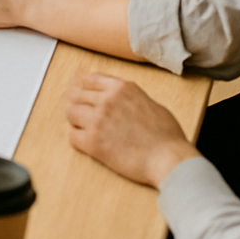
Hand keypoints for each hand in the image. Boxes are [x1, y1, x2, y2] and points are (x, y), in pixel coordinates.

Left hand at [66, 74, 197, 186]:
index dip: (84, 86)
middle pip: (76, 94)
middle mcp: (106, 100)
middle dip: (77, 102)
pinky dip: (78, 140)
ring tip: (83, 128)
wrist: (169, 159)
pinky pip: (72, 137)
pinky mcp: (93, 143)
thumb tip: (119, 98)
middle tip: (80, 112)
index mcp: (121, 87)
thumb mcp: (150, 103)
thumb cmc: (167, 135)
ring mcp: (98, 120)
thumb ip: (129, 97)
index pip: (90, 79)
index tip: (82, 92)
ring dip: (76, 120)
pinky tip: (86, 143)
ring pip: (70, 113)